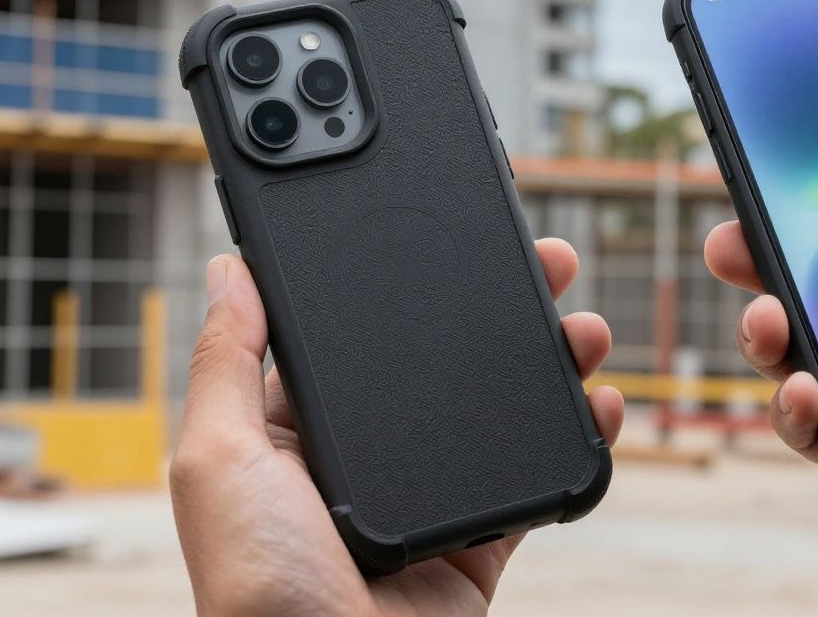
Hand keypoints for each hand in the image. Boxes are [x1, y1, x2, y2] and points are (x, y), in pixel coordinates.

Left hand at [171, 240, 622, 615]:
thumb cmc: (257, 585)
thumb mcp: (218, 458)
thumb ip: (228, 361)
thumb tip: (229, 268)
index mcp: (297, 432)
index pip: (361, 337)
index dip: (409, 284)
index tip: (452, 234)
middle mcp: (366, 460)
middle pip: (444, 365)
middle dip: (500, 310)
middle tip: (547, 264)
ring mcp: (428, 499)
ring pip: (499, 412)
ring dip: (549, 364)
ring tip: (584, 328)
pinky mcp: (479, 540)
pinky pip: (536, 479)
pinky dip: (576, 439)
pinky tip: (599, 405)